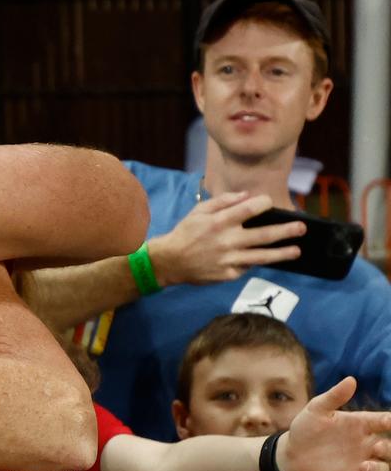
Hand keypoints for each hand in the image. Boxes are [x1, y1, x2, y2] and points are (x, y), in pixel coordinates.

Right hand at [147, 192, 304, 285]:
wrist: (170, 261)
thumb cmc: (186, 232)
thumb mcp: (199, 211)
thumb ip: (223, 201)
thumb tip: (247, 196)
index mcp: (220, 222)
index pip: (249, 209)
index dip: (264, 203)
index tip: (270, 203)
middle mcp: (227, 241)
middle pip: (263, 235)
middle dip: (285, 231)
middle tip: (301, 228)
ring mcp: (229, 260)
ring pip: (262, 256)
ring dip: (282, 253)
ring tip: (297, 251)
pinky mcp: (227, 274)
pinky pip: (246, 267)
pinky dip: (254, 263)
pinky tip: (263, 260)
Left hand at [279, 377, 390, 470]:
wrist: (290, 454)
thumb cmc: (305, 428)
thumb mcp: (316, 409)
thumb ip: (334, 397)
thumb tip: (351, 380)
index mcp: (360, 424)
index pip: (383, 422)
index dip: (389, 422)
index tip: (388, 422)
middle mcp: (364, 444)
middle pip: (389, 448)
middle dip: (389, 448)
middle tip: (377, 447)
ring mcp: (359, 463)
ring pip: (382, 468)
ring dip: (379, 468)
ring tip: (364, 466)